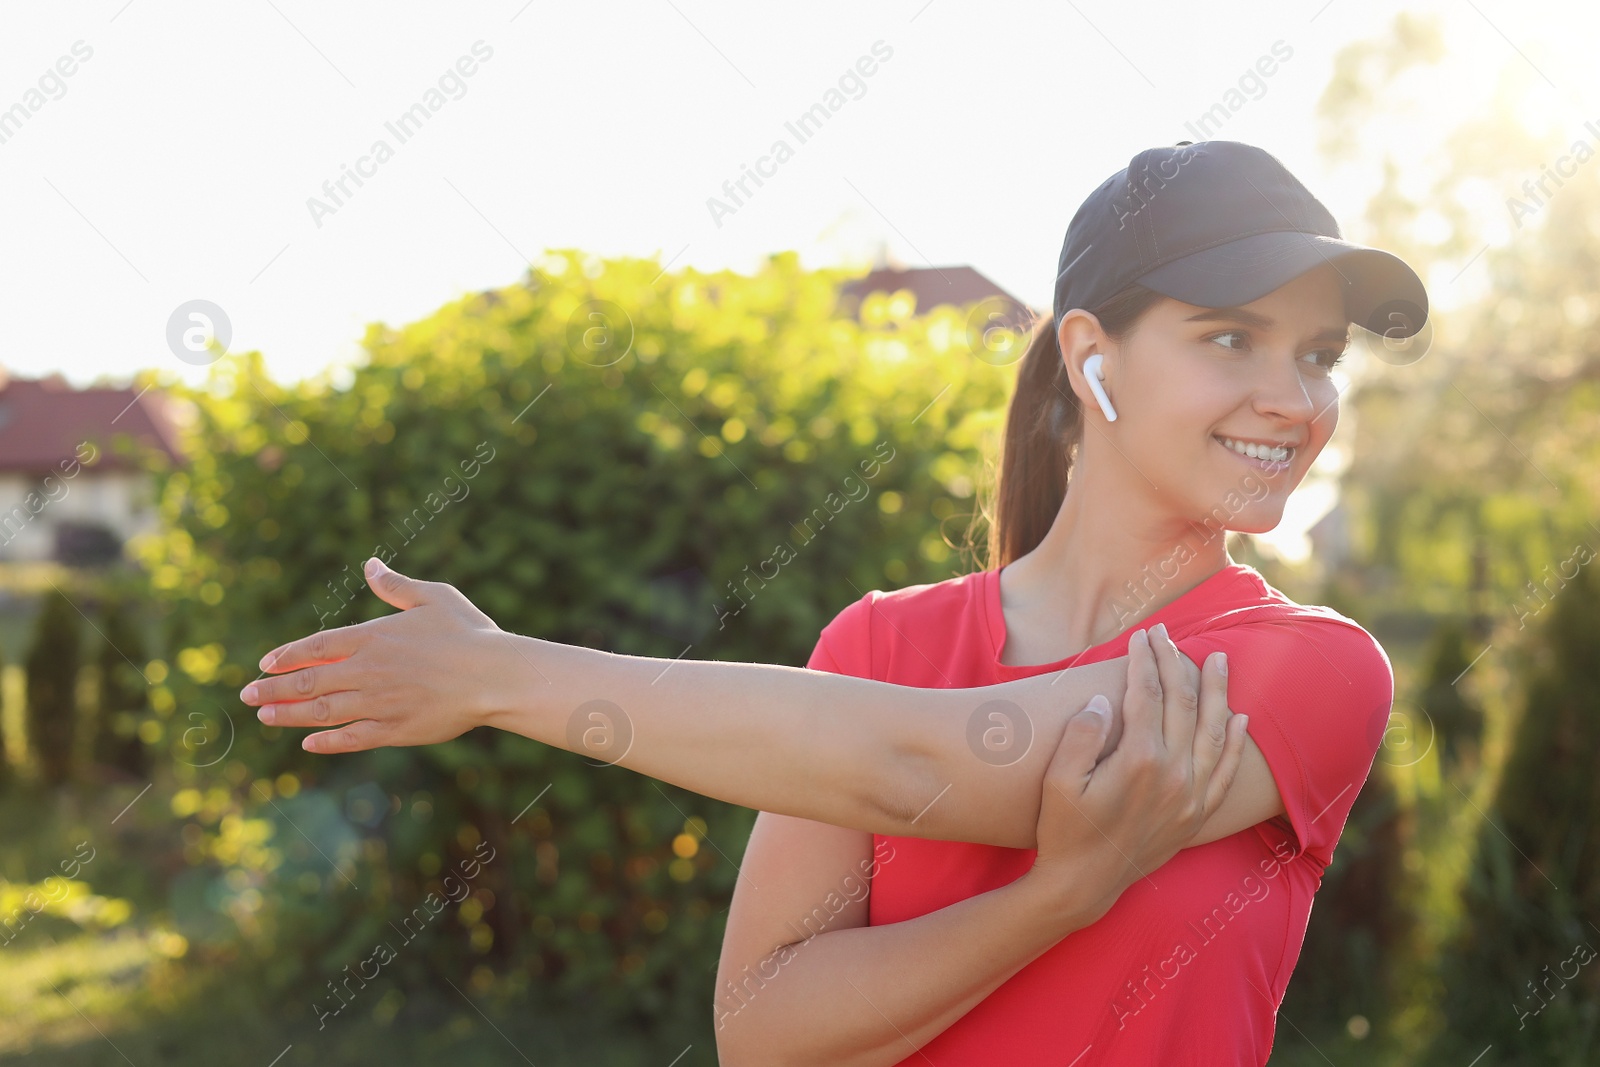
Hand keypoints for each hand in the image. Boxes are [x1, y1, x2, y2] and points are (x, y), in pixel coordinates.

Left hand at [238, 558, 510, 752]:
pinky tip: (309, 743)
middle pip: (310, 681)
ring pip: (322, 712)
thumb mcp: (434, 597)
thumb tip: (370, 565)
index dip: (288, 656)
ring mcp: (379, 702)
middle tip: (248, 695)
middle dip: (274, 689)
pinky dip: (327, 742)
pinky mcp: (395, 729)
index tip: (265, 664)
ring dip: (290, 715)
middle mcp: (369, 671)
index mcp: (375, 637)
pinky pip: (352, 738)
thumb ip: (396, 586)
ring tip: (265, 717)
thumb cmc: (470, 633)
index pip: (317, 647)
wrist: (495, 676)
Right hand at [1027, 624, 1243, 925]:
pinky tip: (1241, 720)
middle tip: (1167, 636)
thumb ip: (1081, 736)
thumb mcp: (1058, 782)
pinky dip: (1237, 744)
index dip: (1145, 660)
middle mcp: (1174, 775)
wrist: (1083, 885)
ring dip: (1217, 692)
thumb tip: (1103, 699)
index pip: (1148, 695)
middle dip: (1175, 663)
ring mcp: (1190, 796)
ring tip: (1218, 659)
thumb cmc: (1064, 830)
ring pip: (1214, 732)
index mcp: (1140, 760)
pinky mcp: (1196, 815)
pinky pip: (1226, 772)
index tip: (1141, 636)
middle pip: (1183, 704)